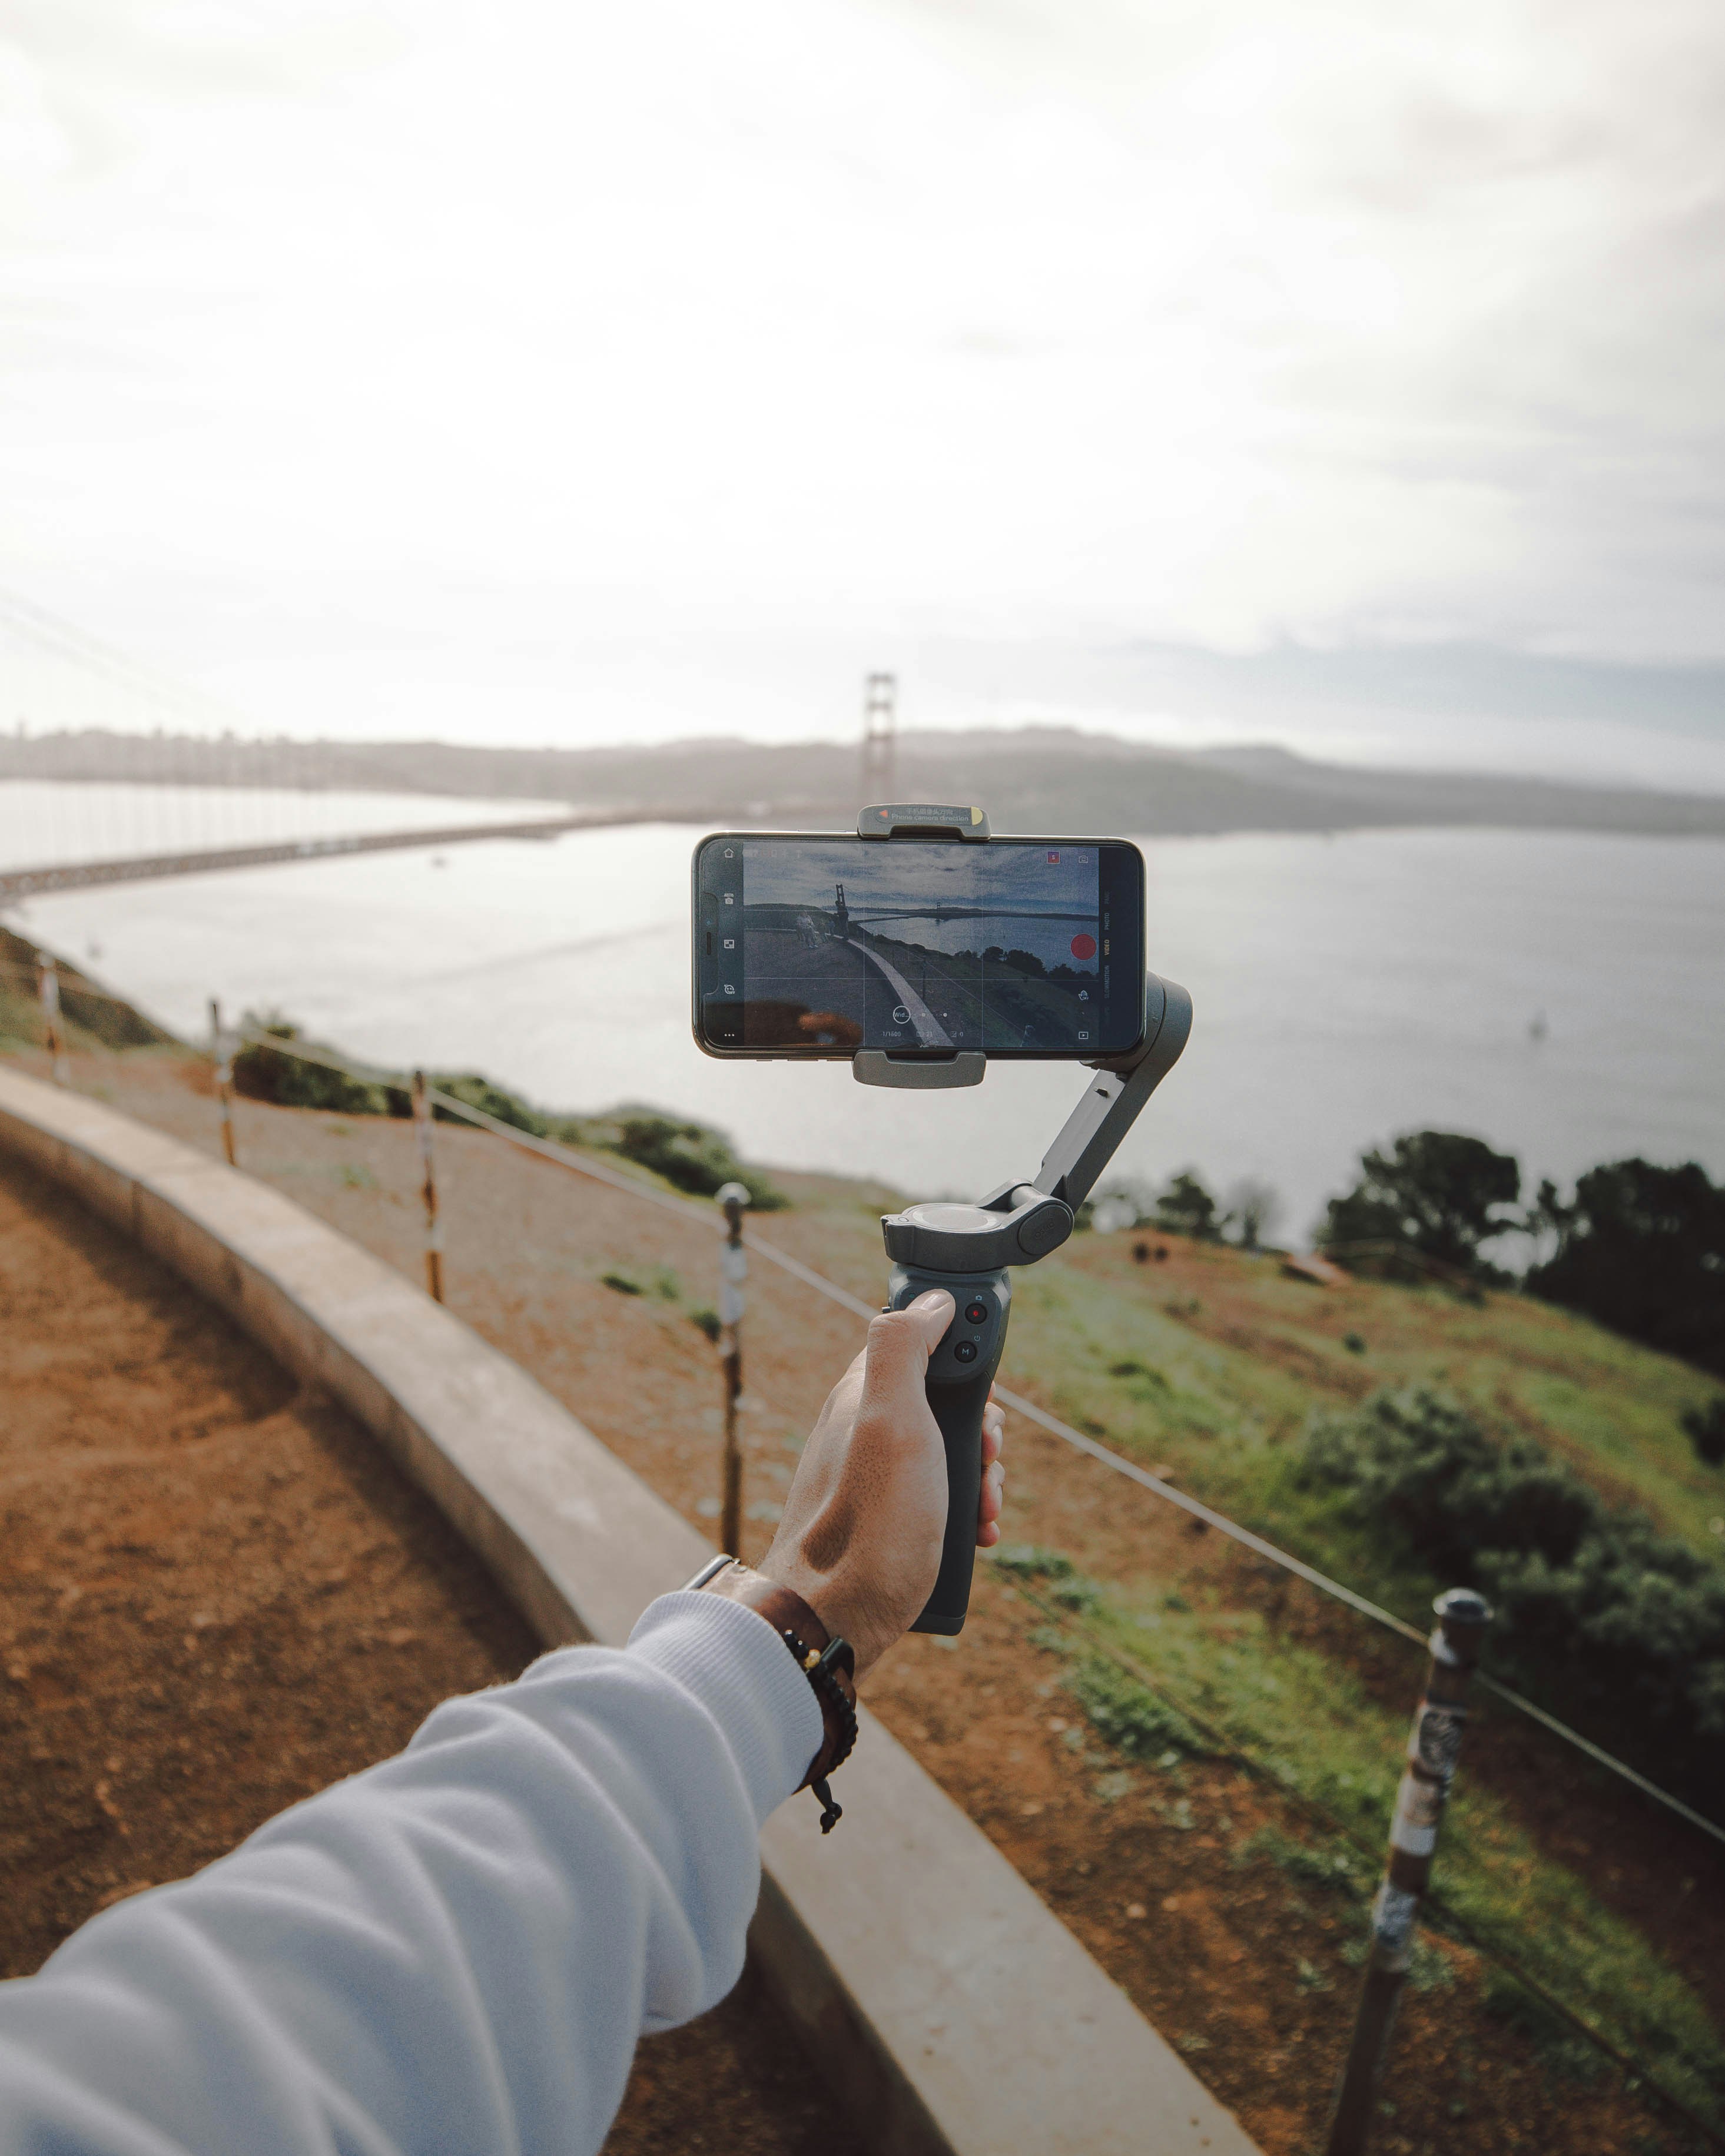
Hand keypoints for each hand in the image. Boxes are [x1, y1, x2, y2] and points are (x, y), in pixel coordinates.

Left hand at [760, 1291, 1004, 1682]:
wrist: (831, 1624)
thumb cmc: (867, 1527)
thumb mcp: (892, 1421)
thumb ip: (904, 1349)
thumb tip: (930, 1298)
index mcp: (863, 1395)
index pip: (923, 1343)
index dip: (964, 1363)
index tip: (984, 1402)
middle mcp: (863, 1431)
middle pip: (943, 1403)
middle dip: (983, 1430)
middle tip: (987, 1463)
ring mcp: (872, 1479)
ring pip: (946, 1456)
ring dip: (979, 1478)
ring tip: (984, 1510)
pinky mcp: (882, 1522)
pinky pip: (936, 1502)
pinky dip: (963, 1513)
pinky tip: (973, 1535)